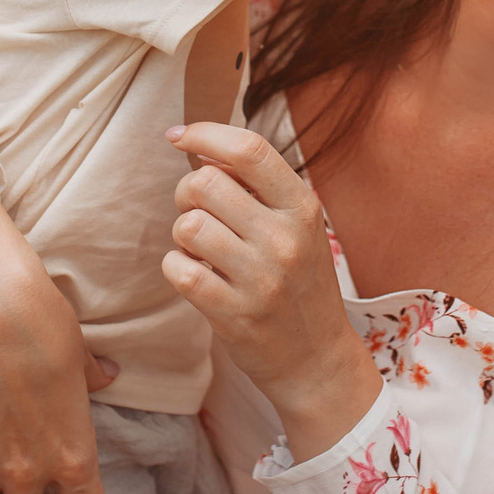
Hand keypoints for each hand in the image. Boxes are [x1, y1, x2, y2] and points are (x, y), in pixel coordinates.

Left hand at [161, 121, 382, 461]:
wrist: (317, 359)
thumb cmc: (299, 283)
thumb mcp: (297, 227)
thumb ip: (258, 186)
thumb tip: (201, 147)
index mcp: (303, 208)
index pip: (248, 150)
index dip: (205, 134)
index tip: (179, 136)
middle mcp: (285, 240)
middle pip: (205, 183)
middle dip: (187, 191)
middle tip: (198, 211)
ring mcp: (261, 279)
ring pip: (188, 225)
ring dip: (183, 233)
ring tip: (202, 249)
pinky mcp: (234, 314)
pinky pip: (179, 270)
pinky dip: (177, 267)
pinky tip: (196, 275)